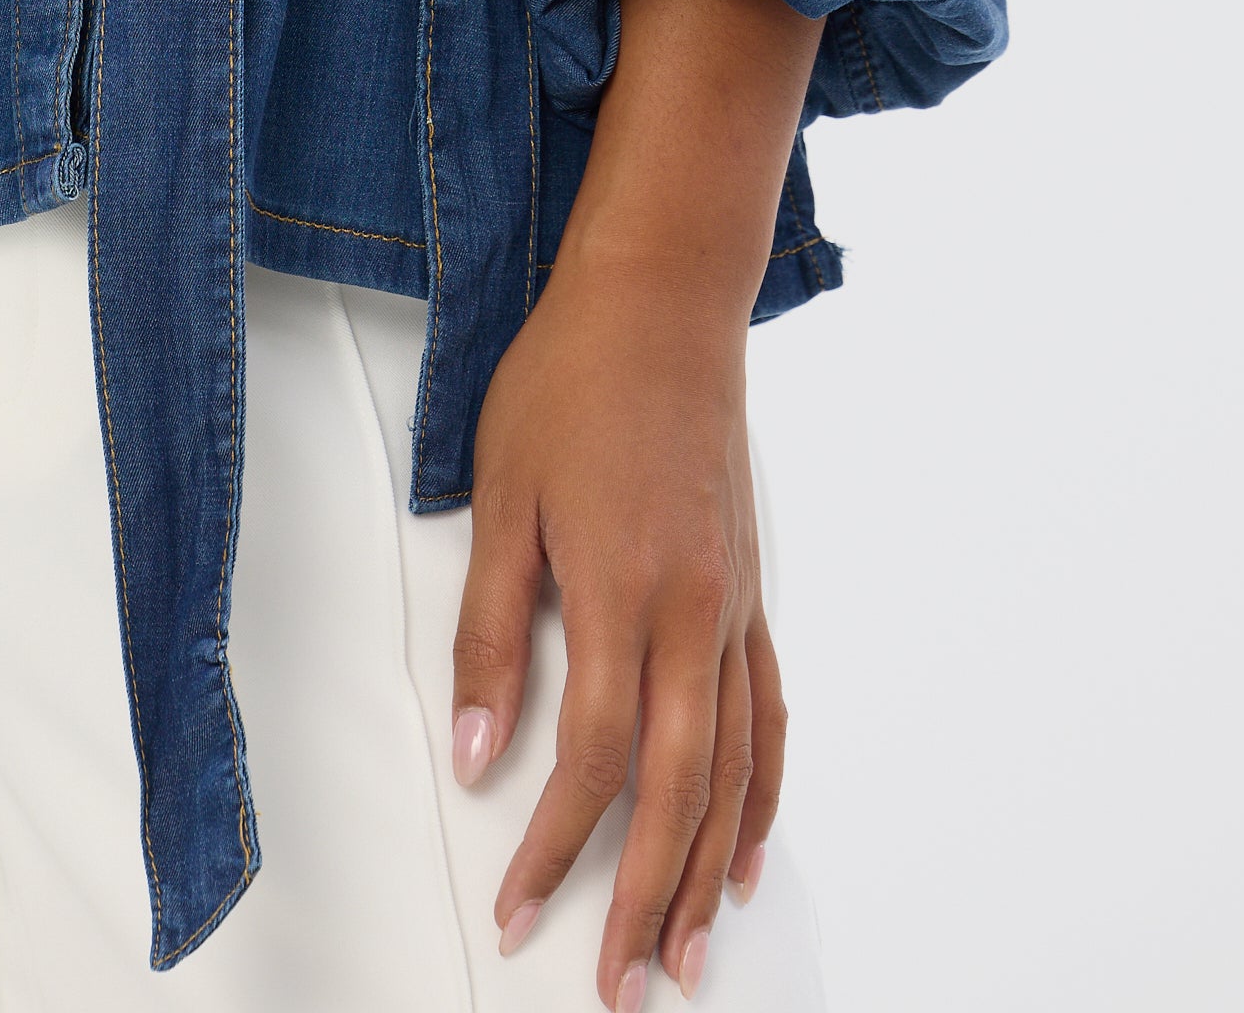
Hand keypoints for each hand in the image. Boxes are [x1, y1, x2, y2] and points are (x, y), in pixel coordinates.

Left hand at [450, 233, 782, 1004]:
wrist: (663, 299)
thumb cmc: (571, 379)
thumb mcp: (502, 493)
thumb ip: (490, 630)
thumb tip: (474, 752)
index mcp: (624, 592)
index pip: (590, 761)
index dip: (552, 848)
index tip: (516, 908)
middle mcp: (695, 614)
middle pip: (675, 792)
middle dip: (644, 900)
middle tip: (620, 986)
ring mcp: (735, 607)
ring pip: (734, 772)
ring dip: (710, 872)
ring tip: (688, 957)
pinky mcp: (754, 591)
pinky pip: (770, 718)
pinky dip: (762, 795)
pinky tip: (745, 849)